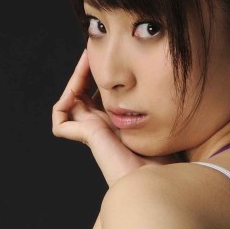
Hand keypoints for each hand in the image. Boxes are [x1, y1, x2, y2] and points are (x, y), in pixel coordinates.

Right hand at [52, 48, 182, 185]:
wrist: (156, 177)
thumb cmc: (165, 155)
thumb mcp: (162, 120)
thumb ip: (157, 103)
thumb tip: (168, 79)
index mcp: (119, 123)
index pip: (100, 95)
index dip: (100, 75)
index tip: (110, 57)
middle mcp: (102, 127)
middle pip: (82, 94)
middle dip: (86, 71)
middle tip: (92, 52)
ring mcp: (92, 132)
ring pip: (70, 102)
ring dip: (74, 79)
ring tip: (87, 60)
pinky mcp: (85, 137)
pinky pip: (60, 121)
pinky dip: (62, 103)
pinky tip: (77, 89)